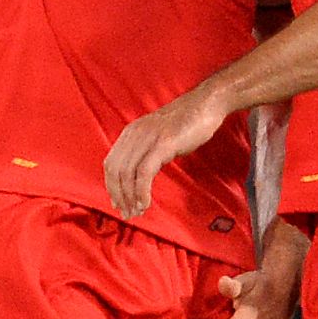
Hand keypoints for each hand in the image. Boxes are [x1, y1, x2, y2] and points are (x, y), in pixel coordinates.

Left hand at [104, 85, 229, 219]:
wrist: (206, 104)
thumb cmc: (186, 123)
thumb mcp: (158, 137)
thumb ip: (146, 152)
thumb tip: (139, 177)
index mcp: (130, 133)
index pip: (111, 164)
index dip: (111, 186)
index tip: (118, 203)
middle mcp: (134, 134)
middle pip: (115, 171)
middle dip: (119, 196)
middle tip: (127, 213)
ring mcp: (148, 138)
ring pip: (127, 173)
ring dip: (129, 197)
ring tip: (137, 212)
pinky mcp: (163, 144)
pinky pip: (144, 172)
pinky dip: (141, 191)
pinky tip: (145, 202)